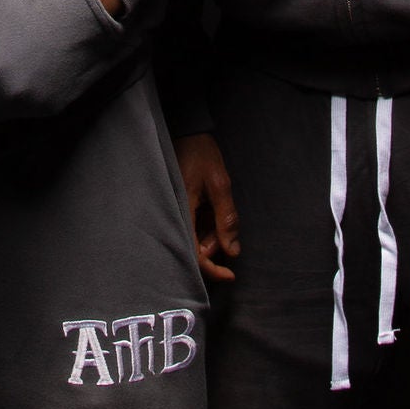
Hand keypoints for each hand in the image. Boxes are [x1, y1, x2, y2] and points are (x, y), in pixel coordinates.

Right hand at [177, 132, 242, 286]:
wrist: (187, 133)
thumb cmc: (201, 154)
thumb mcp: (220, 184)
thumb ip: (226, 218)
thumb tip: (233, 250)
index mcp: (182, 212)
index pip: (194, 255)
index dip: (211, 270)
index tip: (230, 275)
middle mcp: (176, 216)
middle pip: (195, 250)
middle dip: (215, 247)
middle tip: (227, 228)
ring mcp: (178, 213)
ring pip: (196, 240)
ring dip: (212, 235)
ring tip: (219, 209)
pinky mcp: (181, 209)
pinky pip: (195, 227)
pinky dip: (208, 226)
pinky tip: (213, 210)